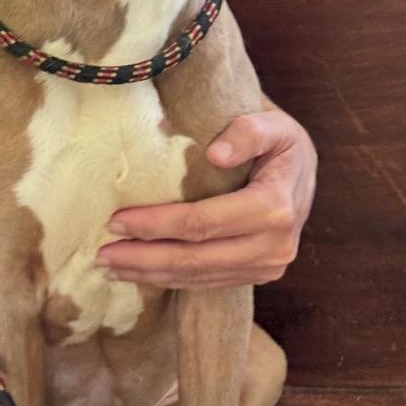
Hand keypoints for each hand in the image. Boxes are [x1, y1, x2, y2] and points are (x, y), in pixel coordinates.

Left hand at [96, 107, 316, 289]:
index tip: (116, 219)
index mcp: (274, 207)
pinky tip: (142, 273)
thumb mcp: (273, 123)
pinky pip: (209, 281)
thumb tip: (214, 153)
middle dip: (144, 258)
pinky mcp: (259, 274)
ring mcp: (268, 266)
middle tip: (101, 254)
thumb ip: (247, 131)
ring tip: (111, 267)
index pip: (202, 222)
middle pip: (195, 259)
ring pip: (199, 277)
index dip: (156, 224)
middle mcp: (274, 245)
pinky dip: (172, 280)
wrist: (304, 168)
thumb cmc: (281, 140)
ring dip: (151, 274)